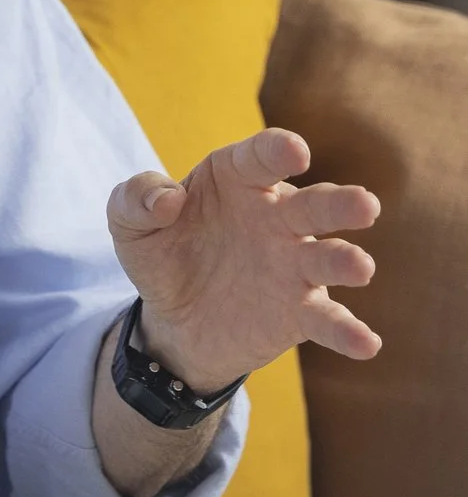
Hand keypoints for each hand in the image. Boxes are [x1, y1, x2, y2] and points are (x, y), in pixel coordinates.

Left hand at [108, 127, 381, 388]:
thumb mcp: (130, 225)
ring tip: (359, 267)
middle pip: (314, 204)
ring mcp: (295, 264)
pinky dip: (347, 331)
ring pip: (328, 257)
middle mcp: (278, 217)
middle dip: (340, 204)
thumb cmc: (162, 254)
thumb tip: (165, 198)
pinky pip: (328, 320)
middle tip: (363, 205)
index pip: (262, 158)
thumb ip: (135, 199)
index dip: (278, 151)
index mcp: (238, 181)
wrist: (174, 320)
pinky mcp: (301, 311)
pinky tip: (365, 344)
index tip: (292, 152)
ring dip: (345, 261)